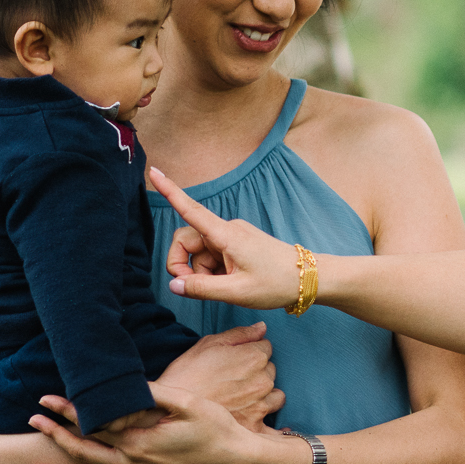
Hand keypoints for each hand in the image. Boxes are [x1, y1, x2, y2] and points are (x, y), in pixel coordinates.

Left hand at [28, 382, 304, 463]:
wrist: (237, 460)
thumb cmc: (217, 428)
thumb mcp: (187, 404)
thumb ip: (154, 394)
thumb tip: (124, 386)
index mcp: (141, 442)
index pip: (96, 425)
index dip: (70, 410)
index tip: (48, 398)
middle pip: (85, 449)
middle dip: (56, 434)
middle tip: (32, 419)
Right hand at [150, 167, 300, 308]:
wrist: (310, 278)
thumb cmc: (278, 283)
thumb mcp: (238, 292)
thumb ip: (202, 289)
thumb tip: (173, 284)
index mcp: (227, 235)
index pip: (191, 210)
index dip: (170, 192)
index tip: (154, 171)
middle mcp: (227, 230)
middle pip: (186, 241)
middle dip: (183, 265)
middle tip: (193, 288)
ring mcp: (232, 237)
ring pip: (199, 253)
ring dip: (201, 273)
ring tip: (225, 288)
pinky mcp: (237, 245)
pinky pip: (212, 256)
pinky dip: (212, 272)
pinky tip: (229, 283)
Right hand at [154, 321, 283, 428]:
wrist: (168, 409)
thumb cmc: (186, 374)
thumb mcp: (208, 344)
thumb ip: (240, 334)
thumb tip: (262, 327)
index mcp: (254, 357)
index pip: (266, 347)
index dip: (250, 352)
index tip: (236, 360)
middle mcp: (263, 380)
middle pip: (270, 371)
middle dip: (257, 373)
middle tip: (234, 380)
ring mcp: (261, 404)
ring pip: (276, 395)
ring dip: (264, 396)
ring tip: (241, 400)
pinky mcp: (256, 426)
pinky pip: (273, 425)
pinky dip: (265, 421)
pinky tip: (253, 419)